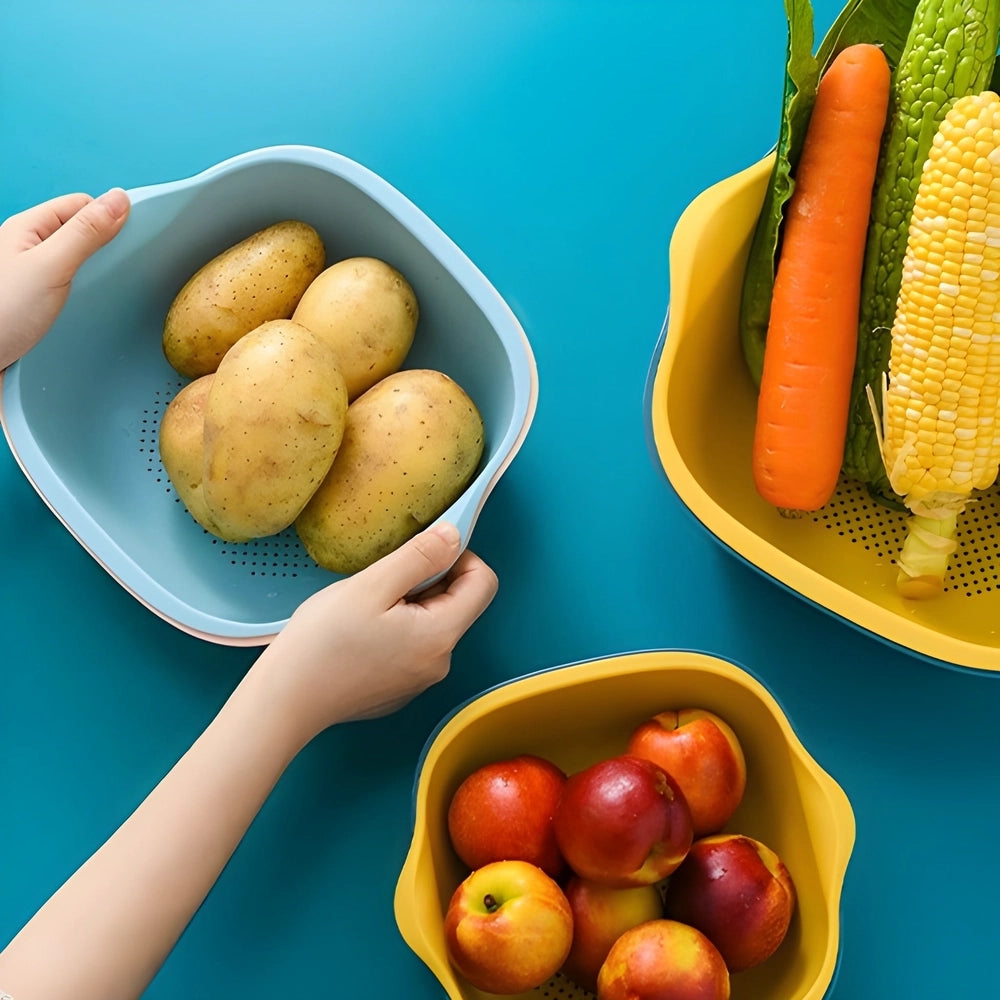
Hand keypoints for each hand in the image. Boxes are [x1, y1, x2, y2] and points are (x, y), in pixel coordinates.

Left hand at [0, 189, 130, 369]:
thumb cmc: (1, 313)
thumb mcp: (50, 267)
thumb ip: (86, 233)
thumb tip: (120, 200)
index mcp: (28, 228)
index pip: (81, 205)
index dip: (109, 217)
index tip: (134, 238)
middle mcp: (30, 247)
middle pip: (81, 232)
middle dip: (105, 247)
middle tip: (123, 269)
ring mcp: (34, 275)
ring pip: (78, 261)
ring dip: (97, 273)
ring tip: (109, 289)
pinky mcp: (39, 302)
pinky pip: (72, 287)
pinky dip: (87, 293)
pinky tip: (93, 306)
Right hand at [0, 520, 495, 999]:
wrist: (257, 724)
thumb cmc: (306, 656)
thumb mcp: (362, 594)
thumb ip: (413, 560)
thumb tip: (455, 534)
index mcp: (435, 639)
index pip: (481, 584)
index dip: (460, 555)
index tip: (431, 533)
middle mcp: (430, 663)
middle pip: (452, 603)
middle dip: (425, 577)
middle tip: (380, 561)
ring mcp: (404, 681)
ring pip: (422, 623)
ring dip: (397, 599)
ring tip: (355, 591)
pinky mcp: (374, 691)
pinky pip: (396, 645)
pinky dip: (380, 625)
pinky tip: (343, 623)